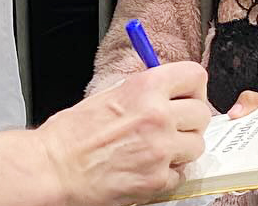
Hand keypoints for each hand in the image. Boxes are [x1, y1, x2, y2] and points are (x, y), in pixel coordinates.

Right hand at [36, 62, 212, 205]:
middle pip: (202, 113)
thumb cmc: (72, 133)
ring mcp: (160, 150)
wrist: (55, 168)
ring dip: (182, 149)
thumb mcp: (110, 94)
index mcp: (145, 88)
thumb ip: (144, 91)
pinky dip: (168, 174)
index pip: (195, 76)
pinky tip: (148, 167)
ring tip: (158, 149)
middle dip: (190, 121)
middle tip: (174, 126)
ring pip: (197, 146)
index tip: (187, 95)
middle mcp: (158, 116)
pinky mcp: (156, 180)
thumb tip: (168, 90)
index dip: (193, 87)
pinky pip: (181, 175)